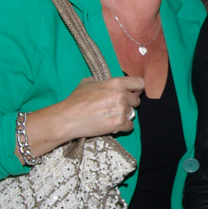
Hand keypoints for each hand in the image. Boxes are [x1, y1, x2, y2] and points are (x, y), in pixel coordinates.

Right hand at [19, 76, 144, 161]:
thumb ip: (100, 81)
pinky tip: (111, 125)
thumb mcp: (87, 83)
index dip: (136, 89)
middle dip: (128, 105)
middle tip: (116, 108)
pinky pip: (129, 126)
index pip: (139, 83)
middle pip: (136, 101)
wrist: (68, 118)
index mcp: (115, 83)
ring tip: (110, 117)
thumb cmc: (75, 100)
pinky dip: (122, 127)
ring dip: (124, 116)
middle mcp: (121, 95)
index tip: (132, 93)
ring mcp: (121, 109)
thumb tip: (102, 81)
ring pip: (132, 114)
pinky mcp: (118, 123)